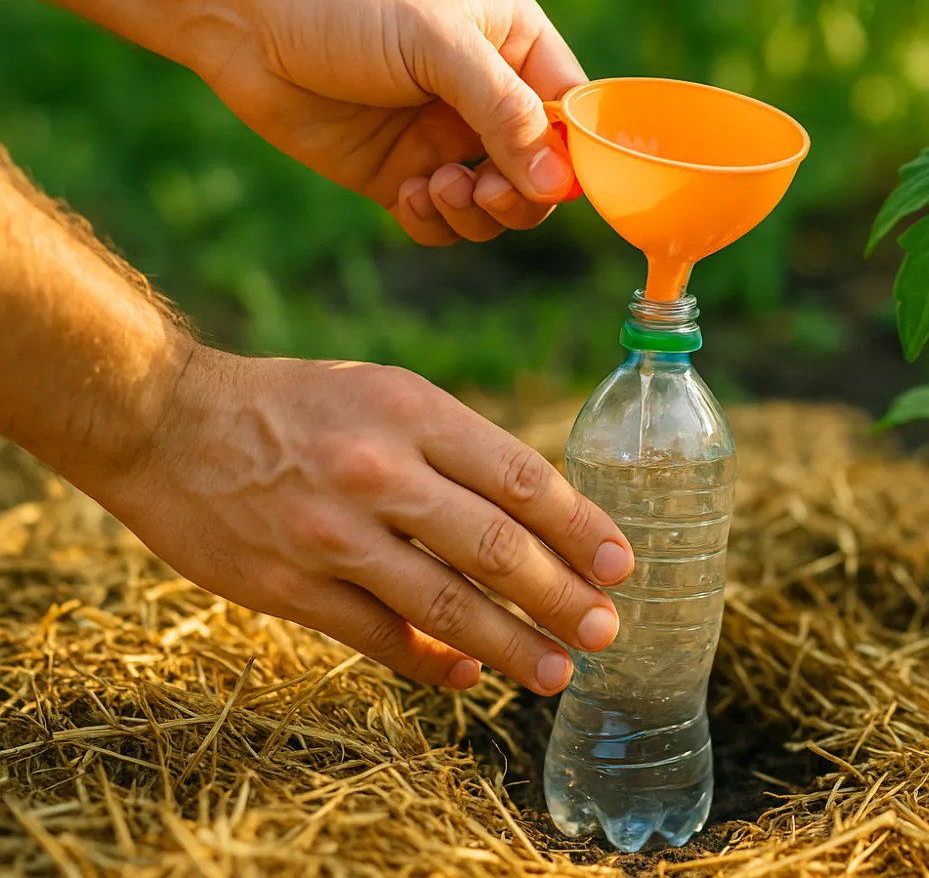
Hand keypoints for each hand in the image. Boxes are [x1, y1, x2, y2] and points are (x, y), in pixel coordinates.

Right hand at [92, 348, 633, 692]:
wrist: (165, 421)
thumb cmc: (294, 406)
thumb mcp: (384, 394)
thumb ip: (454, 451)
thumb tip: (535, 518)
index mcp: (411, 412)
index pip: (520, 478)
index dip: (578, 527)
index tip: (618, 564)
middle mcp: (379, 471)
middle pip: (495, 548)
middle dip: (561, 597)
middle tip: (604, 630)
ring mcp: (332, 534)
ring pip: (446, 605)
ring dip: (512, 646)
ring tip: (556, 671)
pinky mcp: (290, 585)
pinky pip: (381, 637)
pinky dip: (434, 664)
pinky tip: (471, 678)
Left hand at [206, 0, 586, 245]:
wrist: (243, 18)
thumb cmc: (346, 4)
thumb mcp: (437, 45)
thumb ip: (504, 112)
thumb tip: (559, 184)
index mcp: (516, 45)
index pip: (574, 115)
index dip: (573, 158)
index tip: (551, 184)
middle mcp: (489, 96)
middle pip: (542, 174)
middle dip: (519, 195)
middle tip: (484, 192)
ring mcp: (445, 138)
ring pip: (496, 207)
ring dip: (475, 213)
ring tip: (436, 187)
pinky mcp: (401, 173)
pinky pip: (443, 222)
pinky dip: (432, 222)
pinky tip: (403, 193)